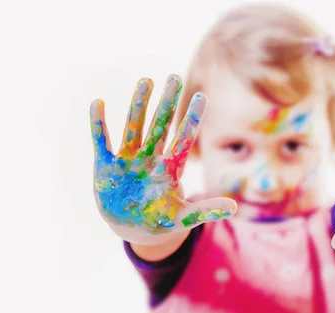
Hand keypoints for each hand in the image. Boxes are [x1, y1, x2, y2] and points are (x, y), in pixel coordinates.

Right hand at [90, 75, 236, 244]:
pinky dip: (99, 125)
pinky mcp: (106, 167)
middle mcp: (150, 159)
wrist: (133, 229)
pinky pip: (102, 142)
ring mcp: (128, 160)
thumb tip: (235, 207)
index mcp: (169, 169)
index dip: (191, 120)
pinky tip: (98, 103)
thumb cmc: (160, 222)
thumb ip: (206, 210)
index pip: (183, 140)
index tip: (201, 96)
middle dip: (167, 103)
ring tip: (145, 81)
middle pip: (160, 126)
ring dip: (138, 106)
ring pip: (134, 127)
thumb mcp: (183, 218)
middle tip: (174, 78)